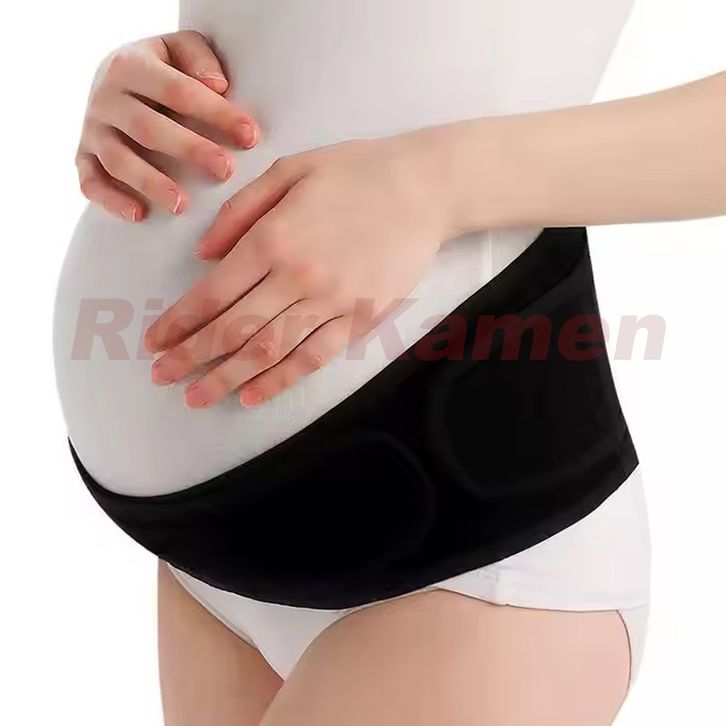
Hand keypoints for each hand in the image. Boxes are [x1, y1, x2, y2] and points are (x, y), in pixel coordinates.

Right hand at [75, 30, 260, 220]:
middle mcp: (106, 98)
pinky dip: (112, 200)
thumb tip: (217, 86)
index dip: (216, 113)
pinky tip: (140, 215)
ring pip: (119, 160)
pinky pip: (91, 182)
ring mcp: (93, 130)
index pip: (178, 90)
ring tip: (182, 205)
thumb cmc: (162, 70)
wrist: (113, 80)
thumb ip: (199, 58)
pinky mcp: (84, 157)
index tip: (251, 136)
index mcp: (131, 65)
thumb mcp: (179, 49)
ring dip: (151, 184)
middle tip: (225, 170)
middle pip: (148, 128)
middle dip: (189, 150)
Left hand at [145, 131, 452, 407]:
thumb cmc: (355, 172)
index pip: (211, 294)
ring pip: (268, 351)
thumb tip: (203, 255)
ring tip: (196, 398)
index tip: (154, 344)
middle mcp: (295, 277)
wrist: (424, 188)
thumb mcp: (289, 170)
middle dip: (191, 358)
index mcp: (272, 239)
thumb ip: (239, 211)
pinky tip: (253, 395)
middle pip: (232, 329)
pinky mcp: (360, 318)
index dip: (177, 324)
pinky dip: (281, 380)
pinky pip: (314, 358)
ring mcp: (330, 302)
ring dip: (227, 378)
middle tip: (162, 378)